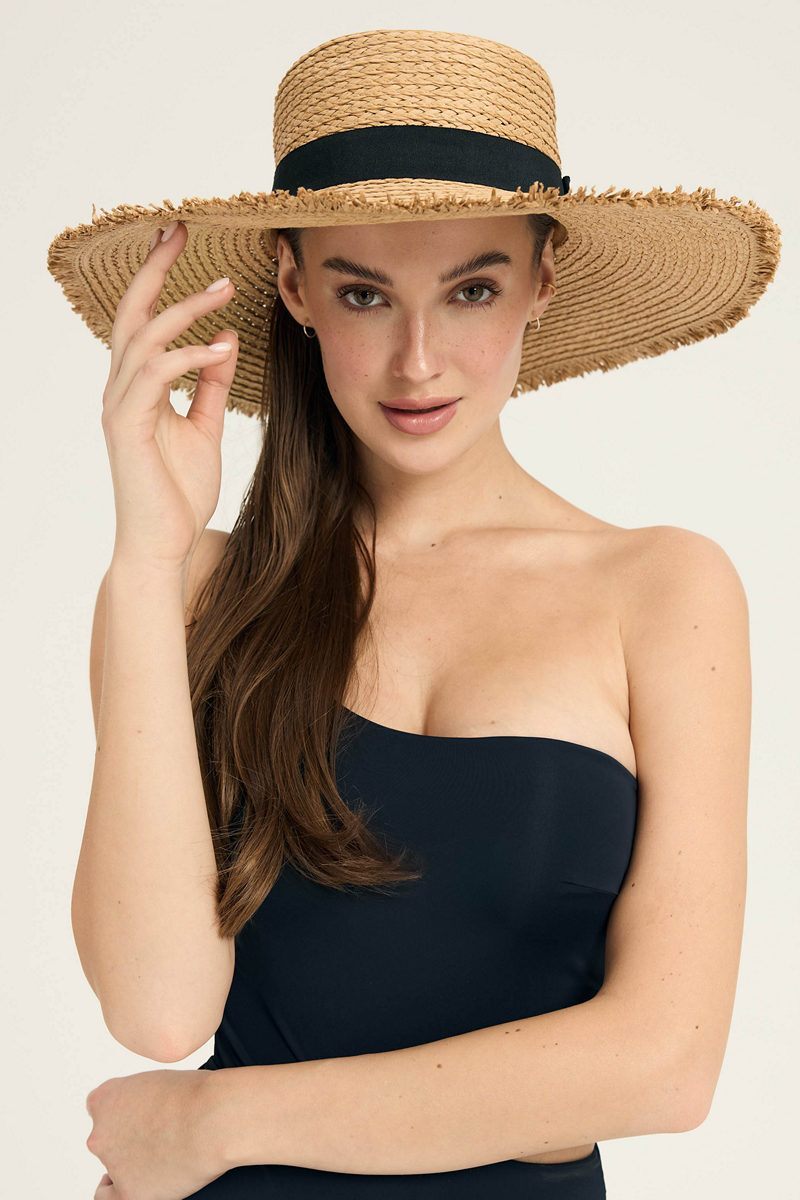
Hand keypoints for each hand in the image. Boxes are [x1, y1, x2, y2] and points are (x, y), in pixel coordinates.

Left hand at [85, 1068, 228, 1199]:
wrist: (213, 1119)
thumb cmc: (197, 1094)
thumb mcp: (160, 1080)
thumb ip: (142, 1097)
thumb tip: (148, 1111)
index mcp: (105, 1097)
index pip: (102, 1109)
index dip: (124, 1114)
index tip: (141, 1118)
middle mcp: (100, 1132)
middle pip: (107, 1139)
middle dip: (129, 1138)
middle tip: (158, 1136)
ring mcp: (112, 1164)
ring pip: (114, 1167)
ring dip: (131, 1163)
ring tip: (162, 1157)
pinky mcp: (128, 1192)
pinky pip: (109, 1198)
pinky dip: (120, 1192)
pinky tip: (137, 1187)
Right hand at [101, 218, 239, 575]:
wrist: (163, 545)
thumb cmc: (178, 493)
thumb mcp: (204, 429)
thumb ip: (210, 386)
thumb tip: (224, 340)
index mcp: (138, 386)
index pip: (144, 319)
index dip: (160, 279)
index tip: (182, 240)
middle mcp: (121, 389)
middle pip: (131, 313)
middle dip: (156, 269)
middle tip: (181, 229)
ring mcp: (120, 406)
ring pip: (144, 338)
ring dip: (185, 309)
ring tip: (224, 288)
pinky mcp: (127, 427)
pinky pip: (155, 376)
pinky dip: (188, 357)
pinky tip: (220, 348)